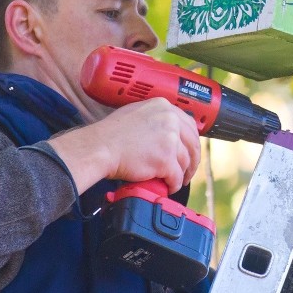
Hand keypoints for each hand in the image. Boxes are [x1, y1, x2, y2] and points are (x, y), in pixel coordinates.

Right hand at [47, 98, 200, 194]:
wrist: (100, 147)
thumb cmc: (112, 133)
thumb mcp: (138, 113)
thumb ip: (157, 118)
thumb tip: (169, 132)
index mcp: (164, 107)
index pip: (190, 125)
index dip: (192, 142)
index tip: (190, 151)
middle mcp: (170, 120)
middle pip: (192, 143)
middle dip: (192, 160)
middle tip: (187, 170)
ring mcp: (169, 140)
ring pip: (185, 161)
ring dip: (182, 174)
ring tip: (175, 180)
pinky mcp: (165, 160)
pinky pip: (176, 176)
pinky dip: (173, 184)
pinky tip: (168, 186)